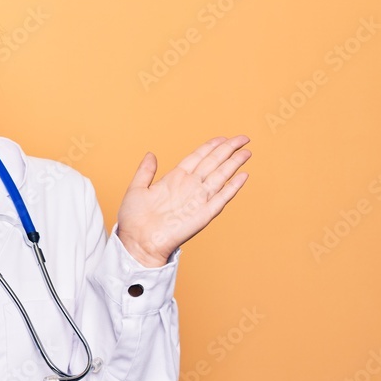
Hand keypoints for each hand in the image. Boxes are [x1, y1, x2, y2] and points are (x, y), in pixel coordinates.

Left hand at [116, 136, 250, 267]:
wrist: (138, 242)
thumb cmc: (134, 220)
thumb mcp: (136, 189)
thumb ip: (145, 171)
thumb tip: (151, 153)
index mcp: (174, 179)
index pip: (197, 157)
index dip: (211, 146)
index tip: (223, 138)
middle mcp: (189, 187)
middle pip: (213, 163)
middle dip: (228, 149)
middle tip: (243, 138)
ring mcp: (197, 200)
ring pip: (220, 177)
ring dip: (233, 164)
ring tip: (246, 152)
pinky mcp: (203, 214)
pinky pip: (221, 198)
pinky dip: (232, 188)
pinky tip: (243, 176)